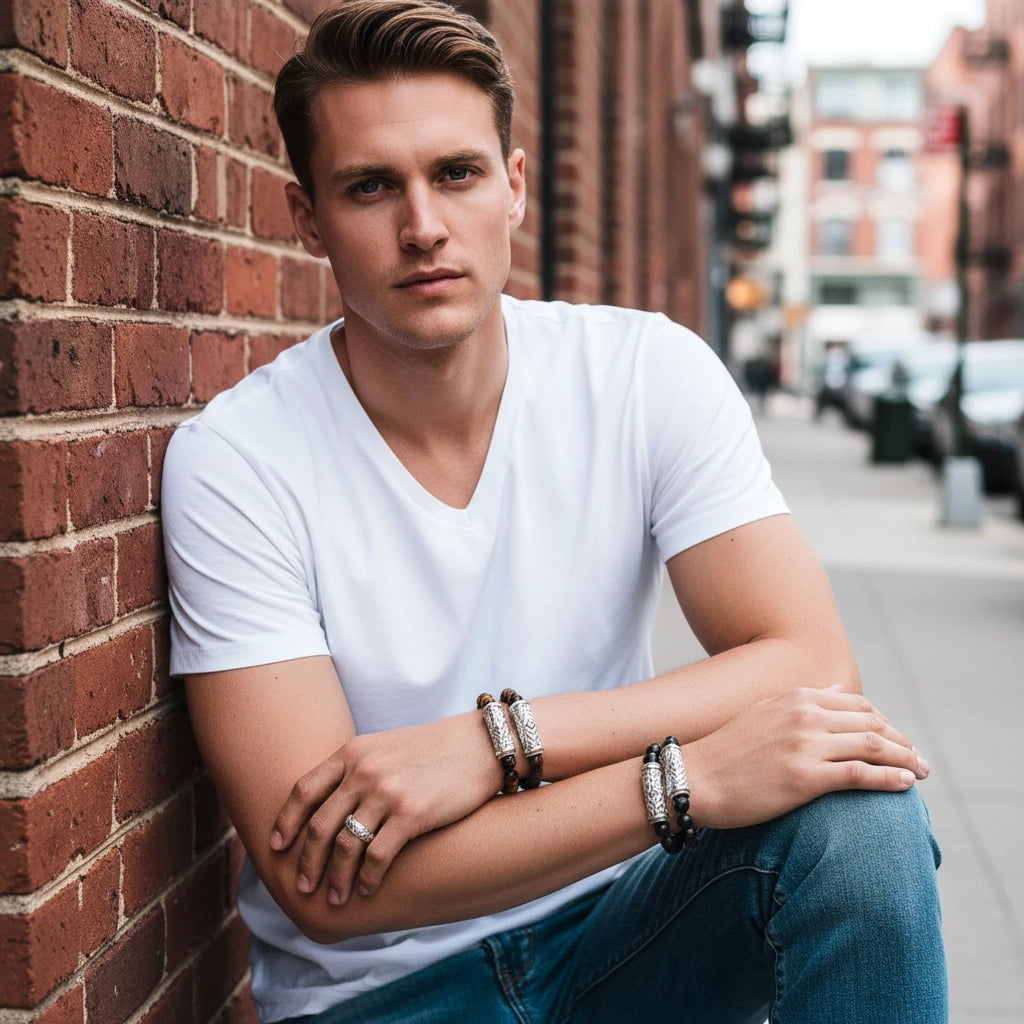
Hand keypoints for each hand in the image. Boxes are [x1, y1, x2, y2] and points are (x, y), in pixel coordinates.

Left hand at [269, 711, 502, 904]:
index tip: (276, 847)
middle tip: (302, 886)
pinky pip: (377, 856)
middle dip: (306, 862)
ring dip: (336, 879)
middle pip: (319, 825)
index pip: (304, 790)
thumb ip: (355, 769)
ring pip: (345, 847)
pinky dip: (367, 879)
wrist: (480, 744)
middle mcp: (364, 771)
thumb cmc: (434, 748)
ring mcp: (386, 793)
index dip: (286, 822)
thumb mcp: (385, 746)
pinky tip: (367, 890)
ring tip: (335, 898)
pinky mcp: (412, 814)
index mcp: (353, 753)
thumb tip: (327, 804)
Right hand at [685, 686, 928, 829]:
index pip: (857, 704)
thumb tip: (837, 689)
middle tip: (920, 760)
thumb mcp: (764, 712)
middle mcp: (805, 715)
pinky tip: (906, 785)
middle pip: (872, 724)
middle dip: (902, 742)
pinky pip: (861, 774)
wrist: (695, 779)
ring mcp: (806, 745)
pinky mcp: (806, 777)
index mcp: (796, 697)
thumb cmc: (726, 751)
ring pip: (873, 746)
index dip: (884, 723)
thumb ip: (803, 701)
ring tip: (922, 773)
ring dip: (906, 760)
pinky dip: (890, 778)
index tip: (897, 741)